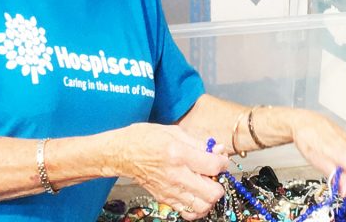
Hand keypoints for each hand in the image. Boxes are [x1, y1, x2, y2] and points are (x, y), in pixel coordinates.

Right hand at [105, 124, 227, 219]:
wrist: (122, 154)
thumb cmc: (146, 138)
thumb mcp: (174, 132)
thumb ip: (199, 143)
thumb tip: (218, 150)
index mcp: (179, 154)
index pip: (214, 166)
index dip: (223, 162)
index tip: (220, 159)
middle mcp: (176, 176)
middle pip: (212, 192)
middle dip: (219, 183)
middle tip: (214, 174)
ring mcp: (170, 190)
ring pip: (203, 206)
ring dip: (210, 197)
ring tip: (206, 185)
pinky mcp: (165, 199)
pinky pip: (189, 213)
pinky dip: (197, 206)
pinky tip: (196, 194)